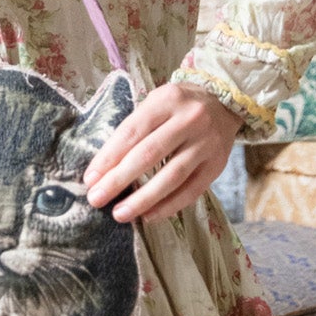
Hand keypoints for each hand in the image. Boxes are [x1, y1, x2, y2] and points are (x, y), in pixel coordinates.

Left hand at [83, 82, 239, 223]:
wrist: (224, 101)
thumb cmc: (178, 105)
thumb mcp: (155, 102)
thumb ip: (134, 129)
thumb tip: (104, 169)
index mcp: (166, 100)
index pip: (131, 132)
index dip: (108, 157)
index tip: (90, 179)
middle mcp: (189, 120)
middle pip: (149, 155)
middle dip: (118, 180)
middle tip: (96, 199)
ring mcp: (206, 144)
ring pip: (171, 177)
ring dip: (142, 199)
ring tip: (120, 214)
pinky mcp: (217, 165)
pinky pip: (191, 191)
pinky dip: (168, 206)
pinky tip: (148, 216)